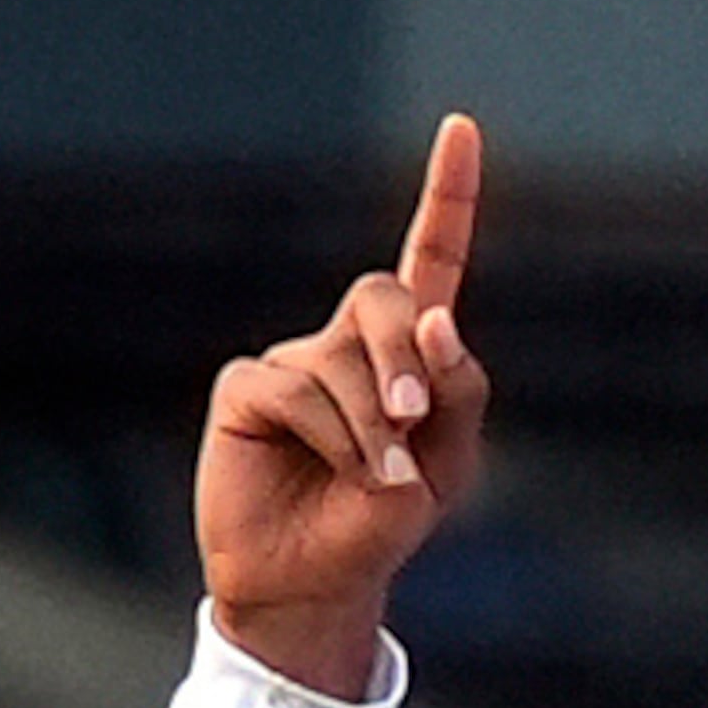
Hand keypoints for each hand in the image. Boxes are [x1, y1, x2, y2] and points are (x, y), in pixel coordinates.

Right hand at [195, 115, 491, 697]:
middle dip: (406, 355)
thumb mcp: (447, 464)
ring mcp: (292, 360)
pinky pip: (297, 390)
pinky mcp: (246, 389)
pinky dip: (335, 435)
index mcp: (406, 351)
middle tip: (414, 420)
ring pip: (343, 357)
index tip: (461, 127)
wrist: (319, 581)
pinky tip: (343, 471)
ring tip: (379, 477)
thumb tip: (435, 317)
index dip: (447, 196)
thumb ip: (456, 391)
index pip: (430, 259)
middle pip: (383, 294)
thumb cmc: (383, 520)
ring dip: (374, 422)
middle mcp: (346, 342)